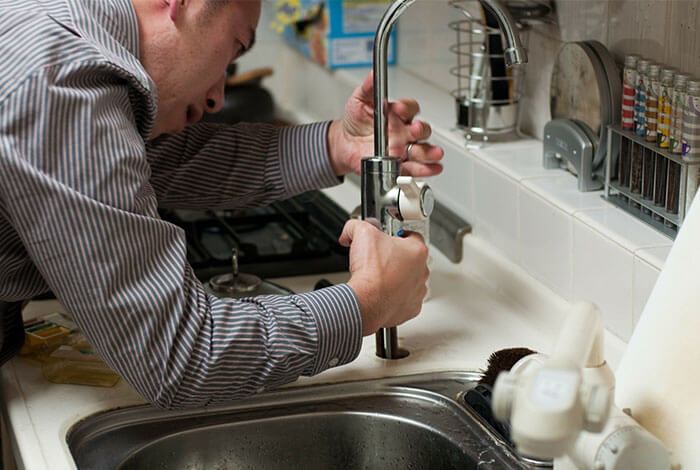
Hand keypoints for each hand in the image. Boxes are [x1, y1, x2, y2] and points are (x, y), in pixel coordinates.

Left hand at [327, 72, 443, 176]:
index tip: (397, 108)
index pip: (410, 108)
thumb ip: (368, 88)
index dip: (406, 108)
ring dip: (430, 152)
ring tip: (434, 153)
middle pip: (422, 130)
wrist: (344, 144)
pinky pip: (416, 168)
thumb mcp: (359, 100)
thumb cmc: (356, 122)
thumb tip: (373, 74)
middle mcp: (404, 131)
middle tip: (413, 130)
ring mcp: (404, 149)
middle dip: (420, 130)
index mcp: (397, 114)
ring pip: (423, 150)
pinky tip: (433, 168)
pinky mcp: (400, 165)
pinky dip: (426, 169)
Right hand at [339, 219, 428, 335]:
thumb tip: (350, 230)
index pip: (413, 236)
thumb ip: (356, 226)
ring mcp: (418, 291)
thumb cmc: (371, 272)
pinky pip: (404, 299)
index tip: (388, 238)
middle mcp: (422, 271)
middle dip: (396, 258)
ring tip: (379, 277)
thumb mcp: (361, 233)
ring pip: (409, 280)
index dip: (397, 235)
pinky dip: (394, 297)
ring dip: (397, 278)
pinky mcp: (411, 308)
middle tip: (379, 258)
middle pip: (411, 259)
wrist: (366, 302)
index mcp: (417, 251)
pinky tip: (382, 292)